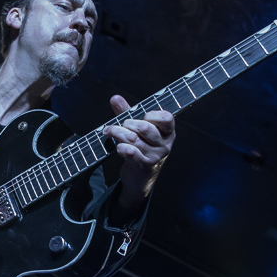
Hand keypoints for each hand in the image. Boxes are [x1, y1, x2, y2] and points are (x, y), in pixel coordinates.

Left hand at [102, 94, 174, 214]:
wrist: (140, 178)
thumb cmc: (140, 148)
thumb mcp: (136, 129)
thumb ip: (127, 112)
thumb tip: (115, 98)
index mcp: (168, 132)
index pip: (167, 118)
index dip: (152, 115)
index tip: (142, 117)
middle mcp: (165, 144)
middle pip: (144, 127)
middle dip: (127, 123)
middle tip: (119, 125)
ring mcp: (155, 156)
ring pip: (133, 138)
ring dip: (117, 132)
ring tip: (109, 131)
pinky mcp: (143, 165)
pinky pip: (129, 151)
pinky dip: (120, 147)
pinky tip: (117, 147)